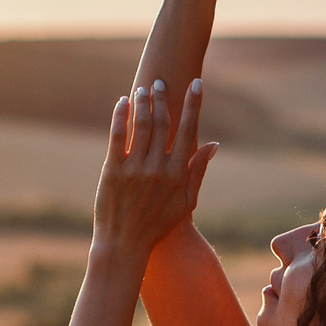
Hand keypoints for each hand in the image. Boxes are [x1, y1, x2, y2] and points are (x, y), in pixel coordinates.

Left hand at [92, 80, 218, 256]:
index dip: (193, 105)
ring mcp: (134, 169)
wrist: (125, 244)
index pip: (188, 131)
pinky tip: (123, 102)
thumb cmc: (158, 224)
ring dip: (143, 103)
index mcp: (177, 174)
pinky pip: (118, 137)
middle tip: (161, 81)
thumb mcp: (186, 201)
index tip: (196, 84)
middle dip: (163, 98)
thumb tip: (213, 145)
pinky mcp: (112, 171)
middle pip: (162, 123)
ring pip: (141, 126)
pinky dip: (120, 116)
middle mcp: (158, 169)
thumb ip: (198, 171)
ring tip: (144, 89)